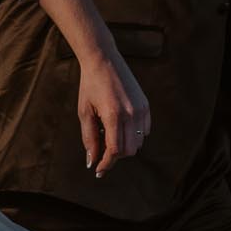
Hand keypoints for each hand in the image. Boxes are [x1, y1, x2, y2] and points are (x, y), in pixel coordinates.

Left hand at [79, 48, 150, 178]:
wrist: (103, 60)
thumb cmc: (89, 86)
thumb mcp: (85, 113)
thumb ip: (89, 139)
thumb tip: (92, 162)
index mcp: (113, 115)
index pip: (114, 150)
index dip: (106, 164)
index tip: (98, 170)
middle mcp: (131, 113)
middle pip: (128, 150)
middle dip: (114, 157)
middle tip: (101, 156)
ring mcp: (141, 109)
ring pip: (138, 142)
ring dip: (124, 147)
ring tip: (108, 137)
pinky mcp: (146, 105)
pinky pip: (145, 130)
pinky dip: (134, 136)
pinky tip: (120, 130)